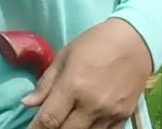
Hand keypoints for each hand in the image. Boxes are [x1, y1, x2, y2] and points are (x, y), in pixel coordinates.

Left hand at [22, 18, 152, 128]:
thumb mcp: (64, 57)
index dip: (35, 128)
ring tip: (65, 122)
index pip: (49, 119)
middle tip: (47, 123)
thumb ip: (45, 83)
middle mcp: (91, 105)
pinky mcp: (124, 117)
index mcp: (73, 86)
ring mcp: (110, 113)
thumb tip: (27, 103)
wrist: (134, 42)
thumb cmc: (94, 44)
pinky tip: (85, 124)